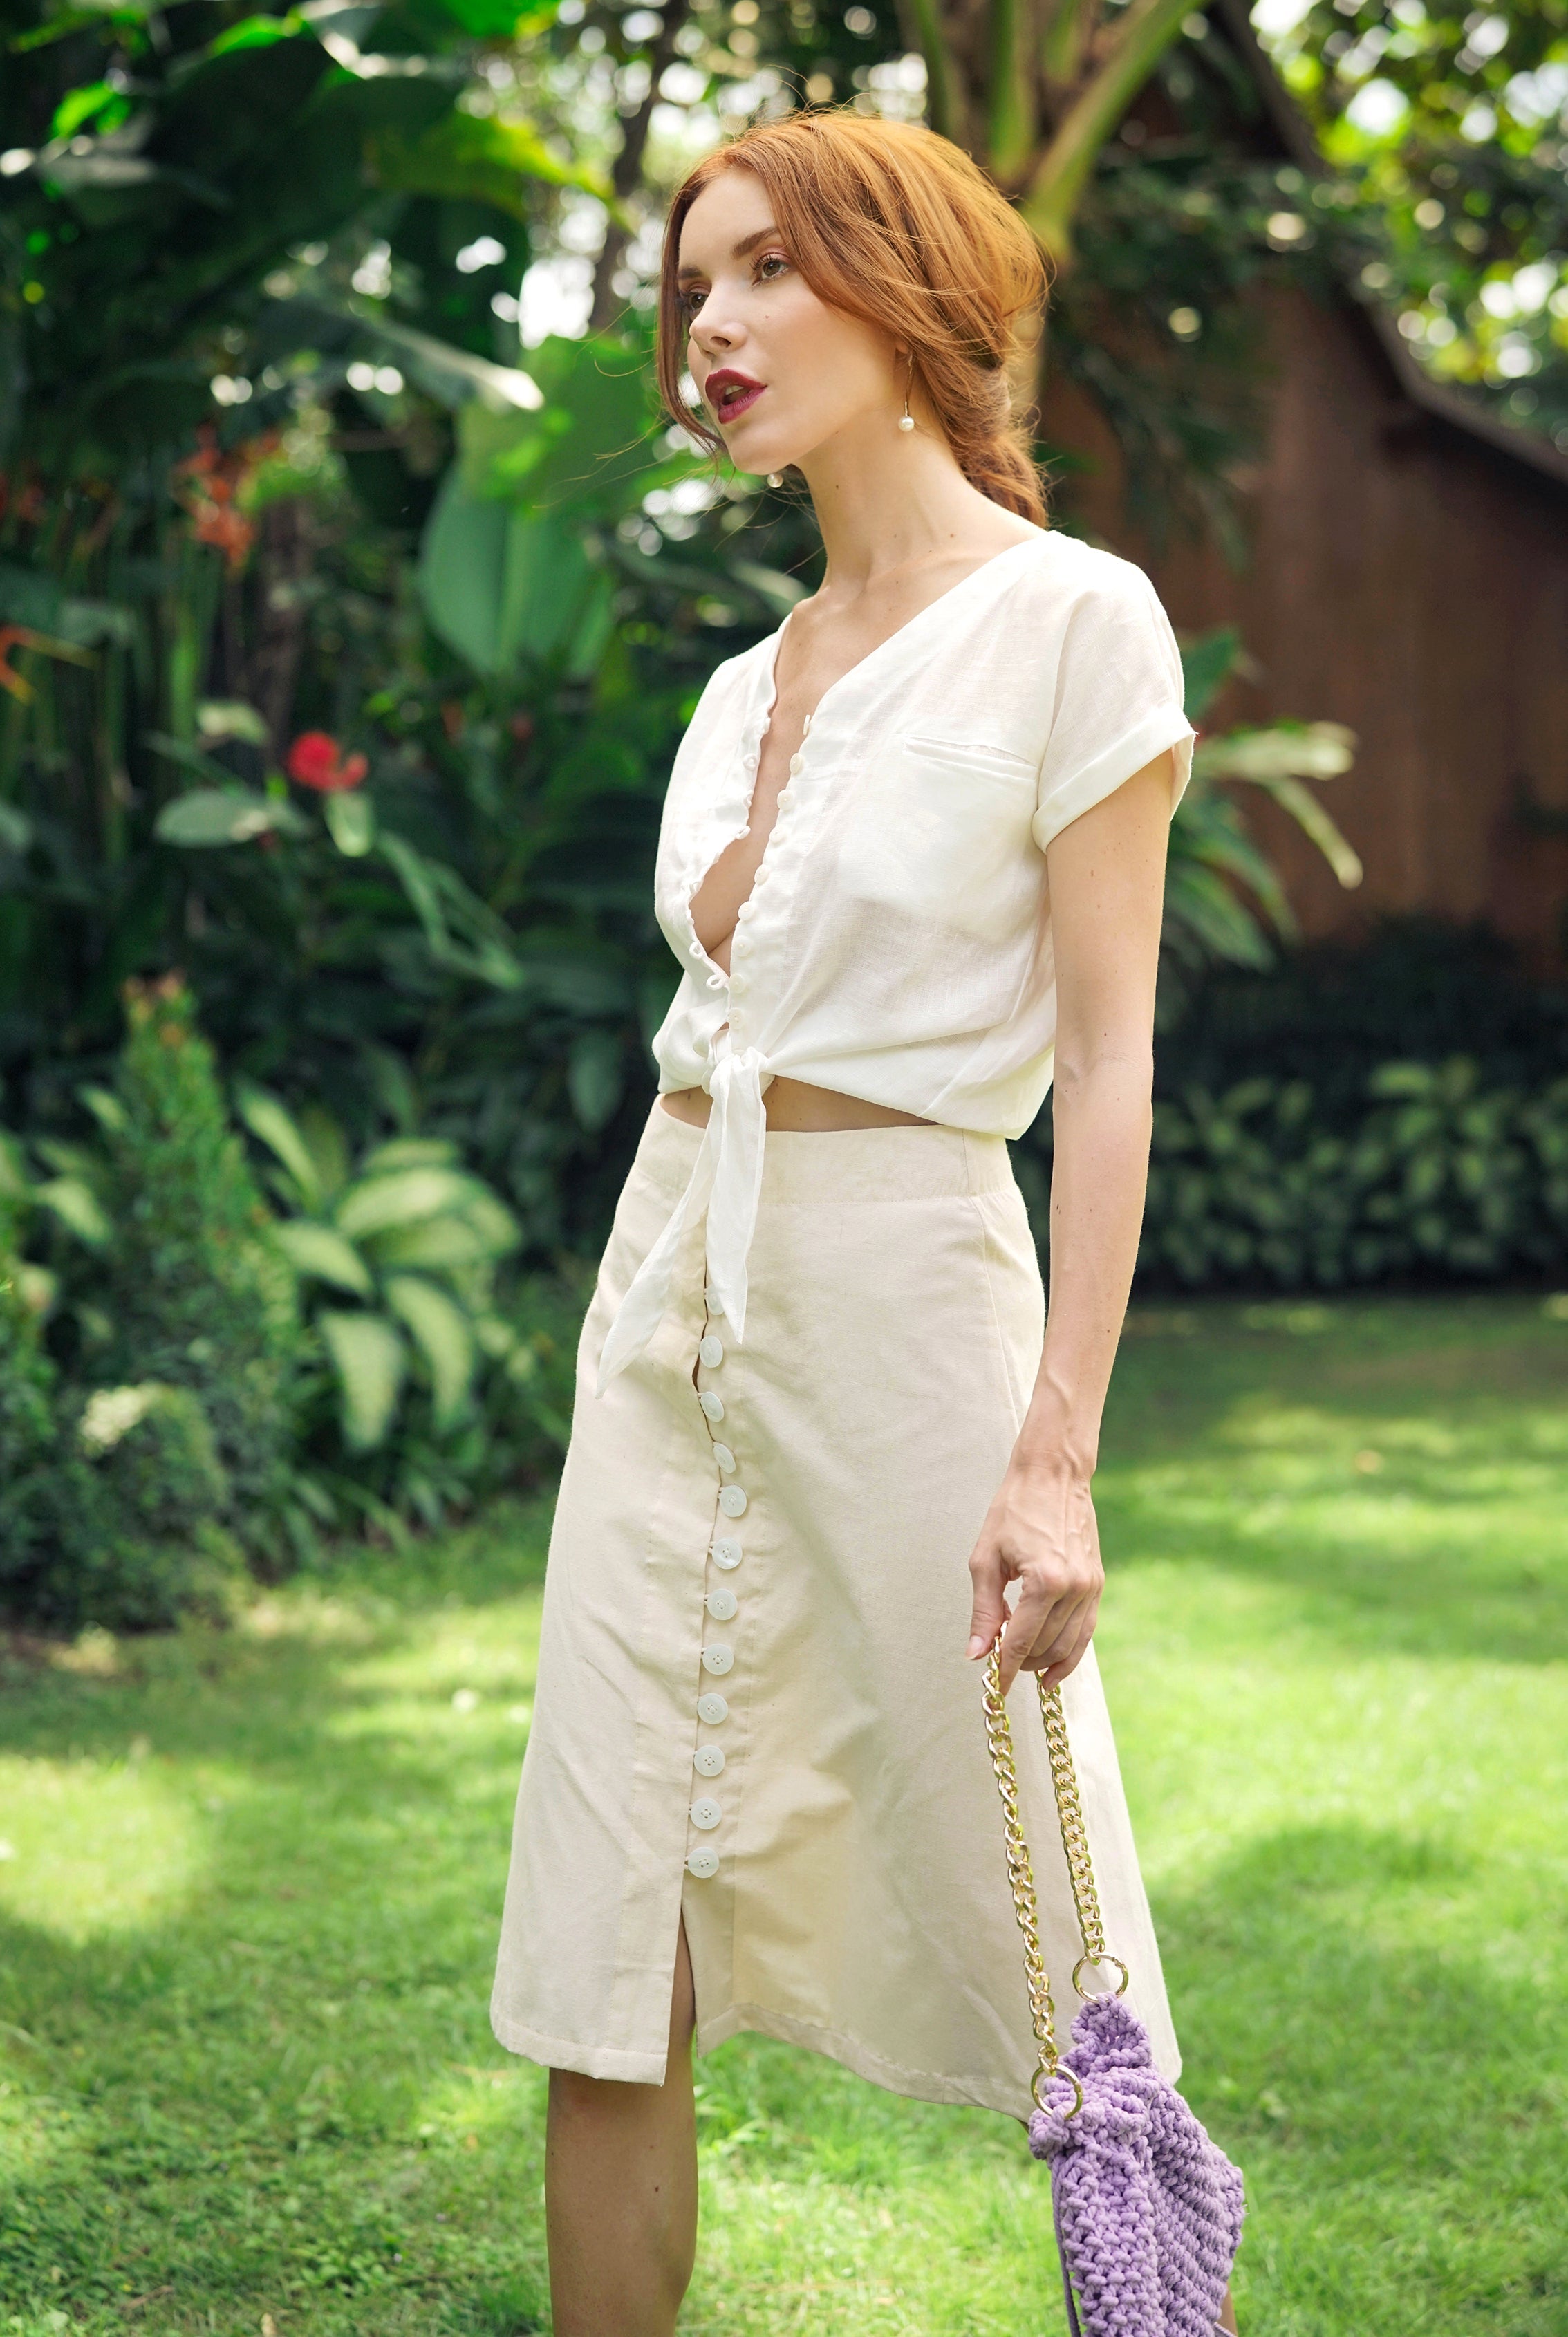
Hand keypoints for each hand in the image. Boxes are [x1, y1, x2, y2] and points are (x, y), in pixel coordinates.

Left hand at [964, 1457, 1103, 1695]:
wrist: (1053, 1475)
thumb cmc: (1013, 1510)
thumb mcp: (986, 1559)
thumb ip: (984, 1610)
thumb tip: (977, 1655)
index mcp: (1044, 1581)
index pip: (1021, 1642)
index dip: (1003, 1670)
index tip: (992, 1690)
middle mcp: (1074, 1588)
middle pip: (1044, 1648)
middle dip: (1019, 1662)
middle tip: (997, 1661)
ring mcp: (1091, 1588)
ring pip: (1067, 1646)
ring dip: (1042, 1662)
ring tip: (1020, 1665)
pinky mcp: (1098, 1584)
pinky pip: (1085, 1632)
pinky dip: (1070, 1655)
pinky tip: (1052, 1670)